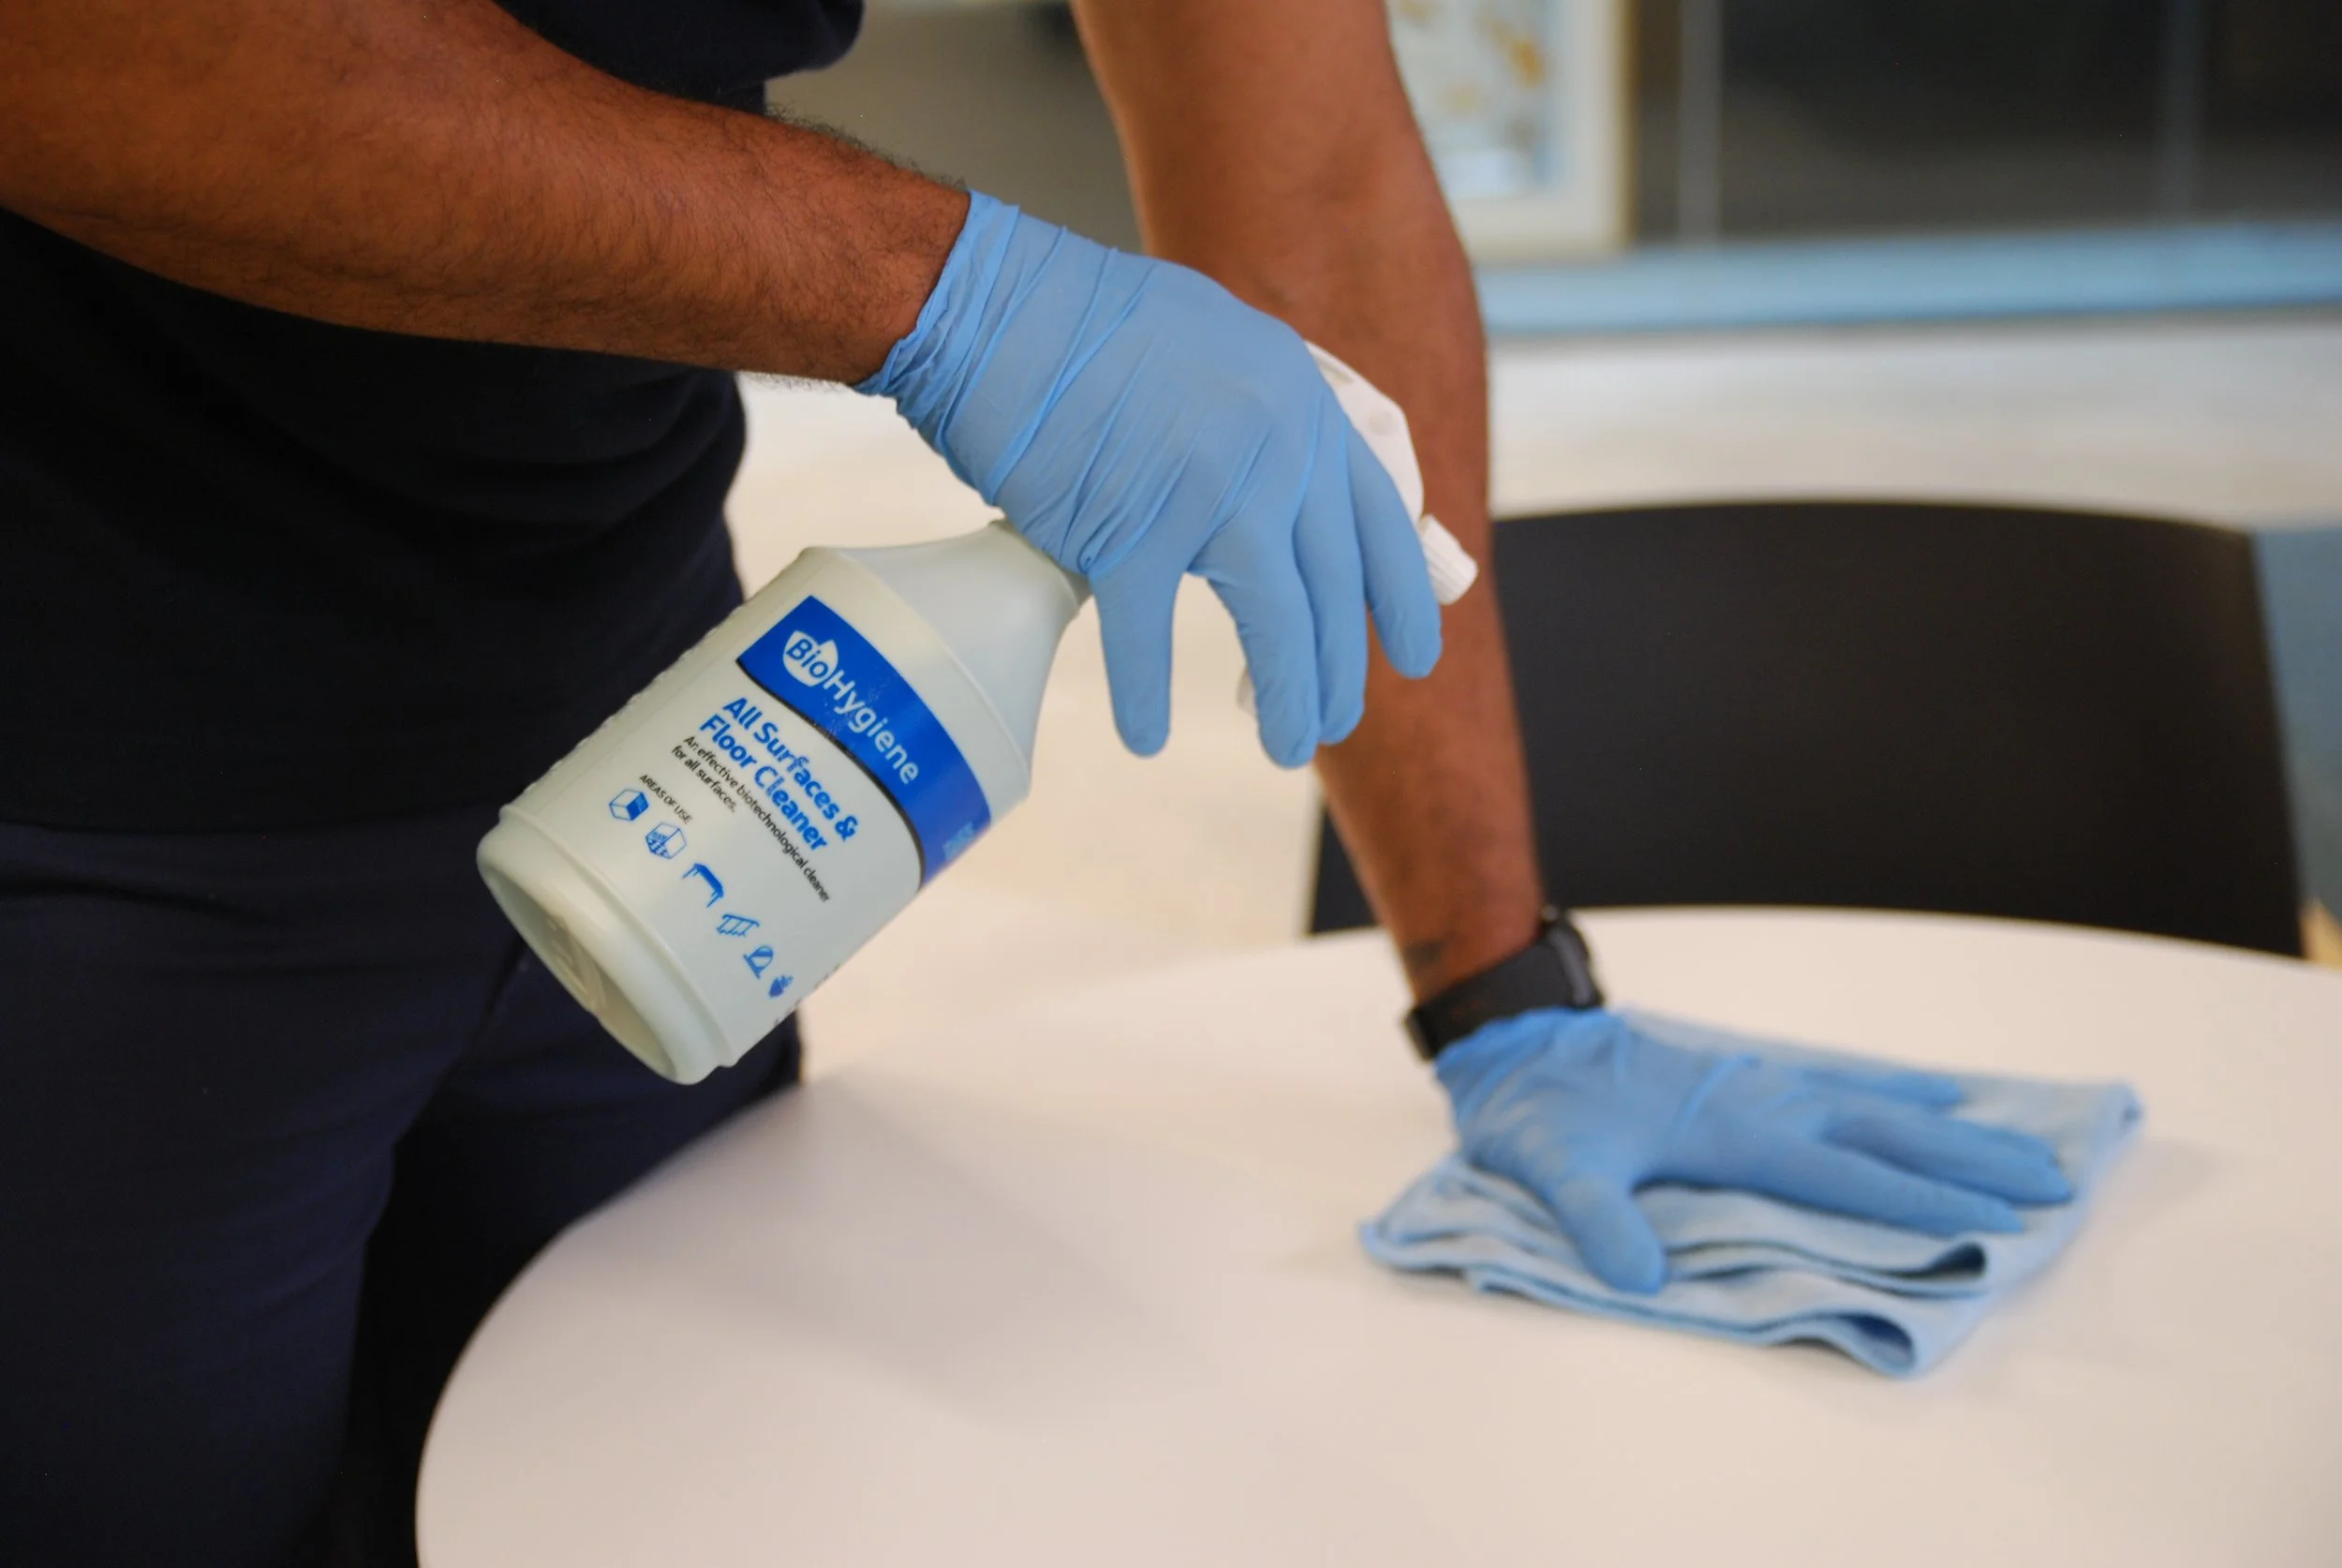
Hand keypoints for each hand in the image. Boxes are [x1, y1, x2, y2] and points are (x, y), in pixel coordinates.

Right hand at [860, 193, 1441, 766]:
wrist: (993, 307)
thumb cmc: (1081, 322)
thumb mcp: (1219, 347)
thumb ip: (1263, 420)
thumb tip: (1280, 495)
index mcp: (1301, 401)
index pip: (1380, 517)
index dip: (1403, 597)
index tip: (1417, 654)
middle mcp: (1276, 447)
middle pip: (1334, 588)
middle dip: (1339, 669)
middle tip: (1335, 721)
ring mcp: (1210, 492)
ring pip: (1279, 626)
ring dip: (1288, 699)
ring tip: (1286, 747)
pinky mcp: (1129, 532)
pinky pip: (1149, 640)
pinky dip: (1147, 698)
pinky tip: (1147, 737)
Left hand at [1435, 1008, 2075, 1292]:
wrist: (1518, 1039)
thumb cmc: (1537, 1109)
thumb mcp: (1550, 1170)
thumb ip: (1595, 1220)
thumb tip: (1640, 1276)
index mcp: (1732, 1131)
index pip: (1846, 1176)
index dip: (1922, 1202)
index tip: (1997, 1223)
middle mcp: (1764, 1101)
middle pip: (1886, 1136)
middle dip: (1971, 1164)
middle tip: (2055, 1187)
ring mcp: (1761, 1080)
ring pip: (1877, 1107)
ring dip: (1952, 1130)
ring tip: (2026, 1148)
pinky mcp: (1749, 1073)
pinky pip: (1844, 1081)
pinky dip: (1899, 1091)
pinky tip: (1939, 1098)